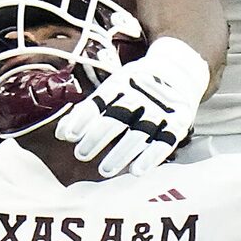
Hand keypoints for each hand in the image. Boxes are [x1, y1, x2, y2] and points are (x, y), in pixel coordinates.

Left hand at [58, 36, 209, 177]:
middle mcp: (140, 95)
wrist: (179, 70)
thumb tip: (62, 134)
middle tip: (81, 155)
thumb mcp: (113, 88)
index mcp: (121, 84)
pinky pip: (164, 142)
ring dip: (121, 152)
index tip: (68, 136)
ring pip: (139, 133)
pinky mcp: (178, 123)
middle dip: (98, 137)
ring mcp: (160, 109)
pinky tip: (136, 171)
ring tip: (105, 170)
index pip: (99, 102)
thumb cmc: (135, 86)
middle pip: (117, 117)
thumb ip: (89, 110)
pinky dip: (150, 157)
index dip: (83, 119)